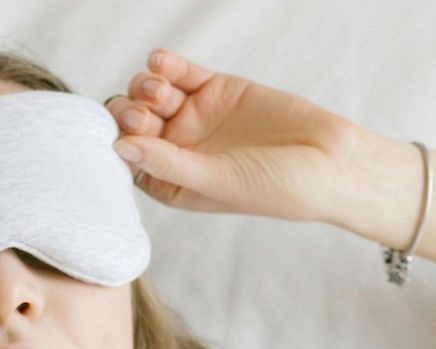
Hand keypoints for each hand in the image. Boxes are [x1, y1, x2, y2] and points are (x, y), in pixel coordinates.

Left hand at [105, 48, 362, 223]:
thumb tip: (119, 147)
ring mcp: (194, 116)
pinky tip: (159, 60)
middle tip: (138, 113)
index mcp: (169, 181)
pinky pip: (181, 73)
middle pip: (134, 124)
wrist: (331, 163)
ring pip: (152, 95)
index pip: (128, 161)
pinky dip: (167, 65)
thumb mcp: (214, 181)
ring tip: (158, 90)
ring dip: (146, 89)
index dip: (117, 145)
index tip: (116, 137)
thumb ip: (166, 164)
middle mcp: (176, 149)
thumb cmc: (274, 188)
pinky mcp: (215, 88)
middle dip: (129, 115)